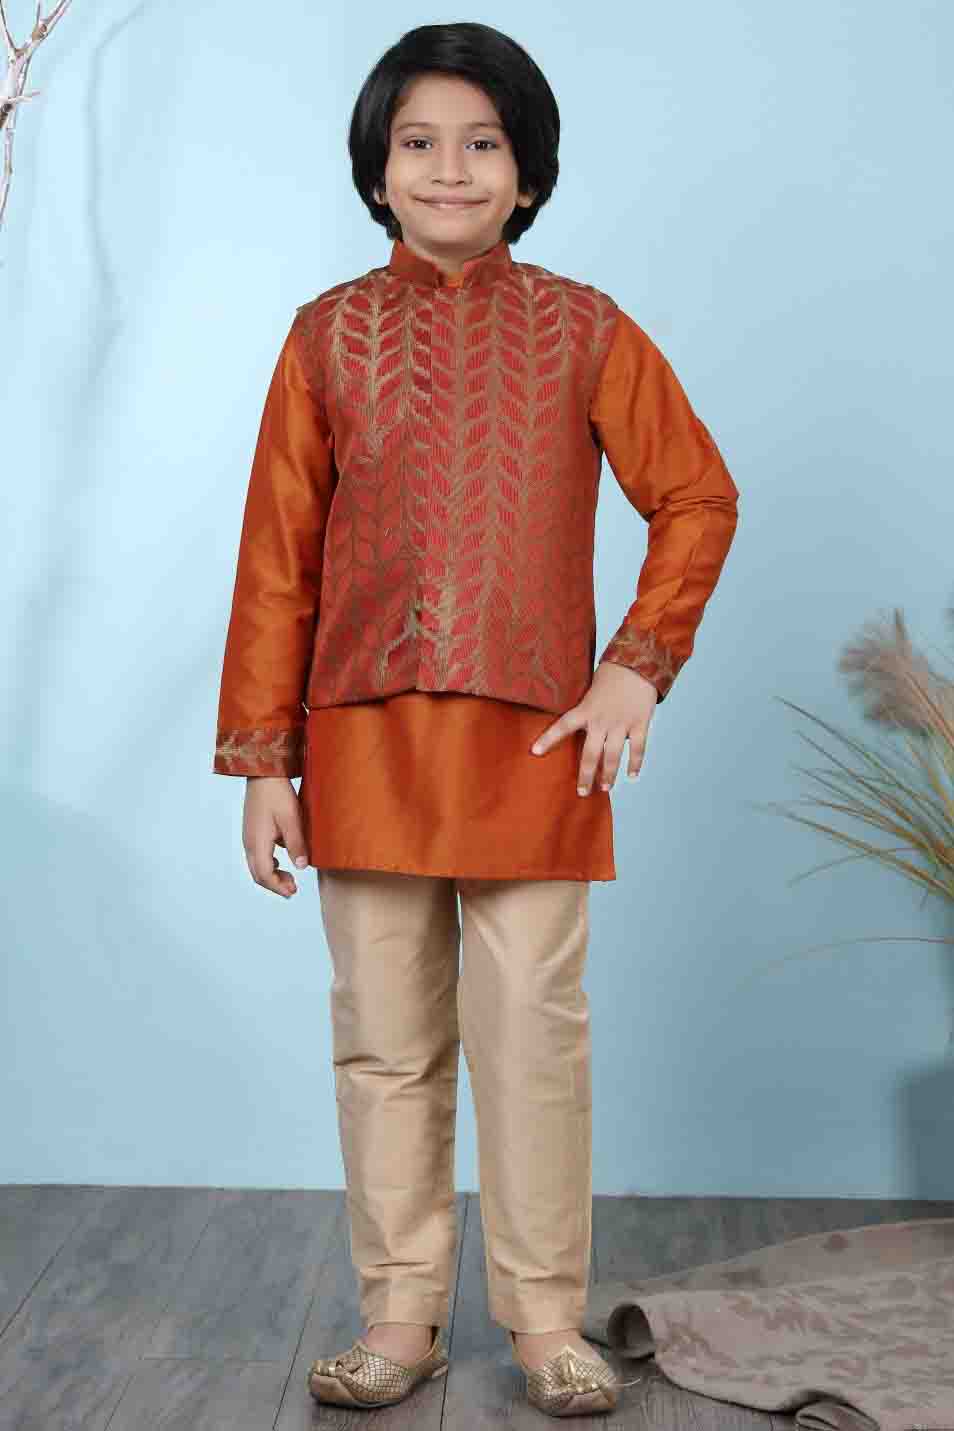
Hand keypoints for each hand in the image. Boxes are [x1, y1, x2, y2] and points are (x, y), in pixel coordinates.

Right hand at [242, 776, 309, 896]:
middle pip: (258, 874)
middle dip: (275, 885)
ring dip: (272, 875)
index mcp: (257, 842)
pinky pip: (257, 854)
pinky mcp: (252, 830)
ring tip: (290, 878)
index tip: (293, 892)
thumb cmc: (278, 794)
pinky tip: (282, 860)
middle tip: (293, 889)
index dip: (278, 887)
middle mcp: (249, 842)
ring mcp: (249, 836)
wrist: (264, 773)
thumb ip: (296, 844)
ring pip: (256, 865)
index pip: (264, 875)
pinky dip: (269, 864)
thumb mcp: (292, 819)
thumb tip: (301, 867)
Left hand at [529, 661, 657, 793]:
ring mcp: (622, 724)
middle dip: (585, 775)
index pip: (562, 726)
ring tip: (605, 788)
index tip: (535, 752)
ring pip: (613, 757)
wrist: (639, 661)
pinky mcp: (640, 724)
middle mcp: (602, 720)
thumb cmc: (613, 672)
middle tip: (581, 791)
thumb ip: (586, 707)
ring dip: (608, 775)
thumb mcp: (592, 687)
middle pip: (590, 754)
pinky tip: (632, 776)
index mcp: (586, 709)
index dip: (548, 739)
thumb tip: (578, 722)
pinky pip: (638, 749)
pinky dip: (635, 764)